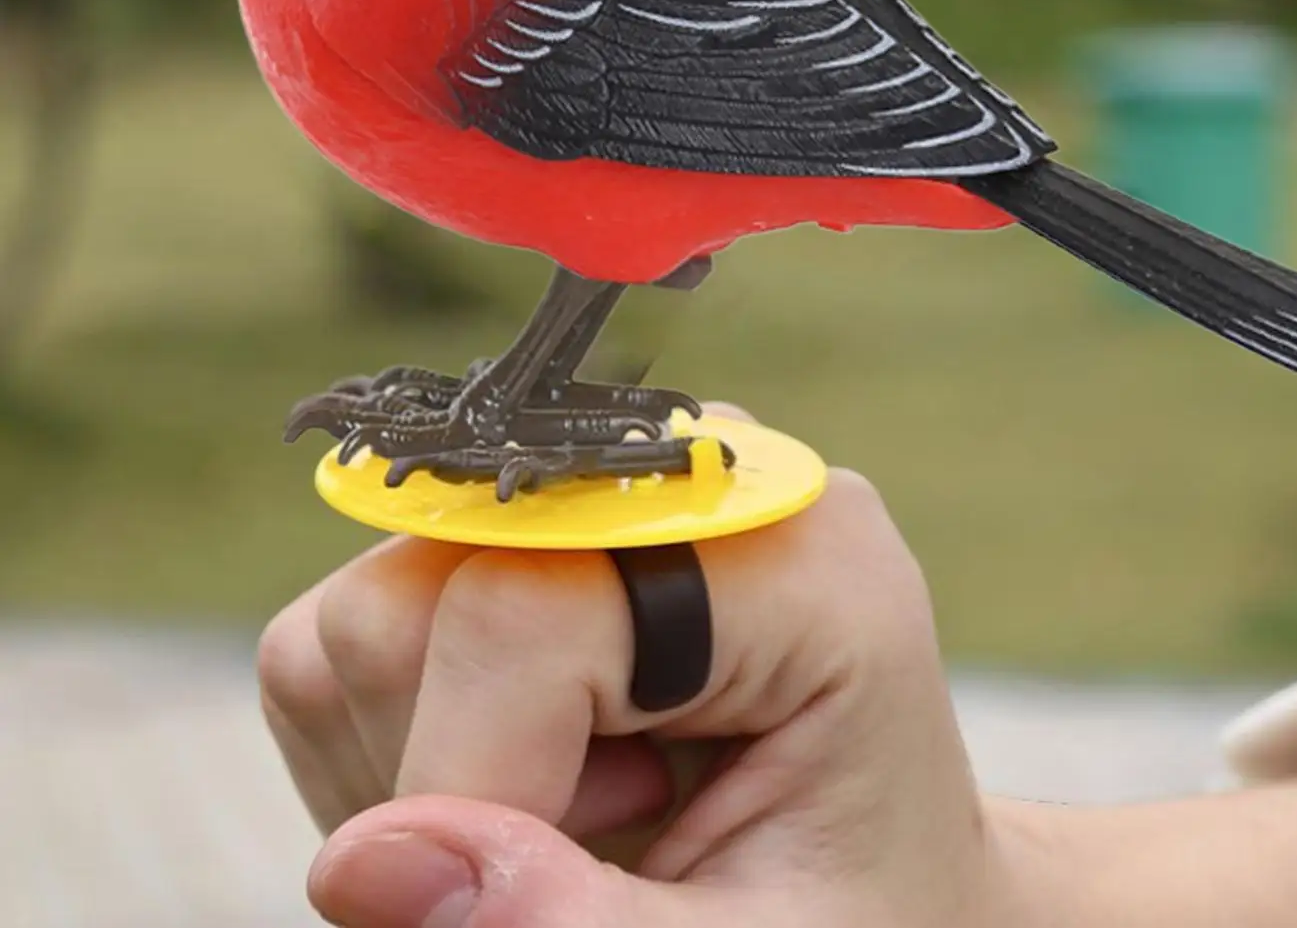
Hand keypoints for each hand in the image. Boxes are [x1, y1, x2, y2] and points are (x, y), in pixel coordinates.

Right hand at [258, 408, 1001, 927]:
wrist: (878, 886)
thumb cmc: (846, 920)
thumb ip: (562, 923)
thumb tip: (356, 862)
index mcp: (803, 560)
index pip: (533, 612)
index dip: (478, 781)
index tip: (533, 894)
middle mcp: (702, 480)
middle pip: (430, 592)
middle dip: (459, 774)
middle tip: (601, 842)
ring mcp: (605, 488)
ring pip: (368, 608)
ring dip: (426, 764)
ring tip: (583, 810)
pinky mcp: (531, 525)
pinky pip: (350, 624)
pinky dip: (398, 740)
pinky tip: (535, 774)